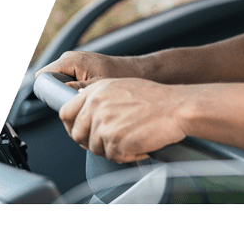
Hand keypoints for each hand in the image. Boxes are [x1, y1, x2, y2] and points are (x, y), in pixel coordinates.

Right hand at [35, 51, 139, 89]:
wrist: (133, 71)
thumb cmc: (119, 76)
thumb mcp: (96, 86)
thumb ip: (75, 88)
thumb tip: (59, 91)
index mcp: (70, 60)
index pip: (43, 75)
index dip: (48, 90)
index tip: (60, 100)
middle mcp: (68, 57)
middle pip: (49, 79)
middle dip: (58, 92)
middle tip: (75, 99)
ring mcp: (72, 60)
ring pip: (57, 80)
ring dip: (66, 90)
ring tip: (83, 96)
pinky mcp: (77, 65)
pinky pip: (65, 79)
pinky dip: (72, 87)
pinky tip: (85, 93)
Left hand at [58, 77, 187, 163]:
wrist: (177, 107)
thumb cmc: (157, 98)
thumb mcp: (123, 86)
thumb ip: (100, 95)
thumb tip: (82, 105)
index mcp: (97, 90)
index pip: (66, 112)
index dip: (72, 126)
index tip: (82, 132)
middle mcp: (96, 105)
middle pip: (77, 134)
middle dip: (92, 142)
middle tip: (111, 141)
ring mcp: (104, 124)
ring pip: (95, 149)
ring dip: (113, 149)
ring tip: (133, 139)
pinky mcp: (114, 141)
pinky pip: (113, 157)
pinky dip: (127, 156)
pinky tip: (140, 144)